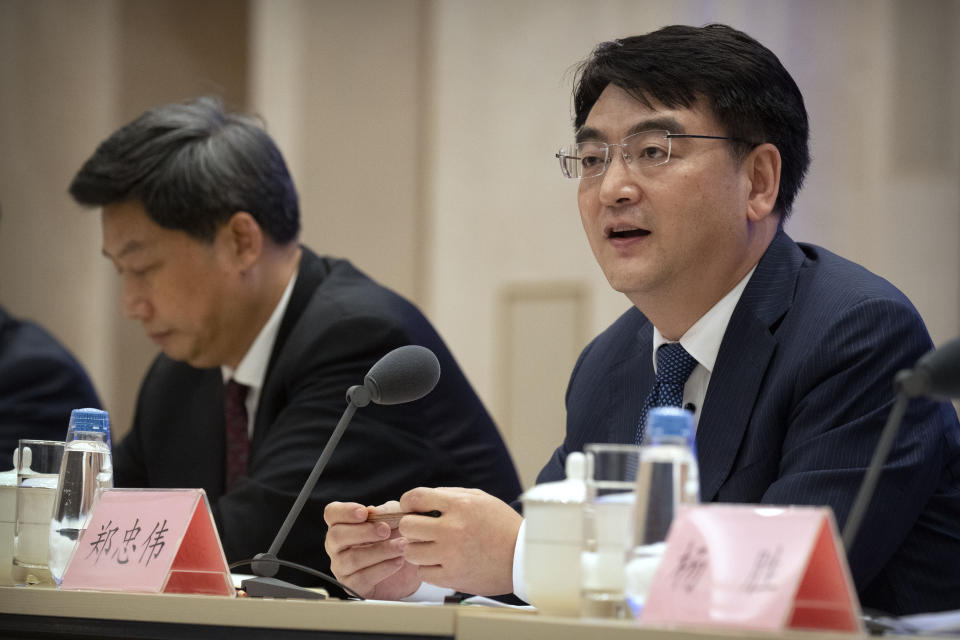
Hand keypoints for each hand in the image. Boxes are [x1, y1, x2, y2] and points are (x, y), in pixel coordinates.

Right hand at [323, 500, 421, 599]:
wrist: (411, 562)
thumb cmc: (397, 535)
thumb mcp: (395, 517)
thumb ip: (385, 511)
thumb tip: (372, 511)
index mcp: (343, 524)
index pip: (332, 514)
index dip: (344, 512)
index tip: (364, 512)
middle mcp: (337, 546)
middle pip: (336, 536)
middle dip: (363, 532)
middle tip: (386, 530)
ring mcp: (342, 567)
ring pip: (351, 559)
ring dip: (380, 551)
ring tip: (401, 546)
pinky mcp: (353, 586)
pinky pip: (362, 578)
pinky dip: (383, 568)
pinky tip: (398, 561)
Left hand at [398, 487, 521, 595]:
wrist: (524, 557)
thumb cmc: (503, 526)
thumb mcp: (480, 499)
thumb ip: (450, 495)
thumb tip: (421, 500)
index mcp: (459, 505)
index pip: (415, 498)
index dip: (407, 502)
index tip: (410, 508)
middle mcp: (452, 529)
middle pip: (407, 526)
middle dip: (411, 526)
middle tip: (421, 530)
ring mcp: (451, 555)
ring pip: (411, 551)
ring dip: (418, 549)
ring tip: (432, 548)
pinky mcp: (453, 577)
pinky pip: (423, 573)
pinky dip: (429, 568)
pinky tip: (442, 562)